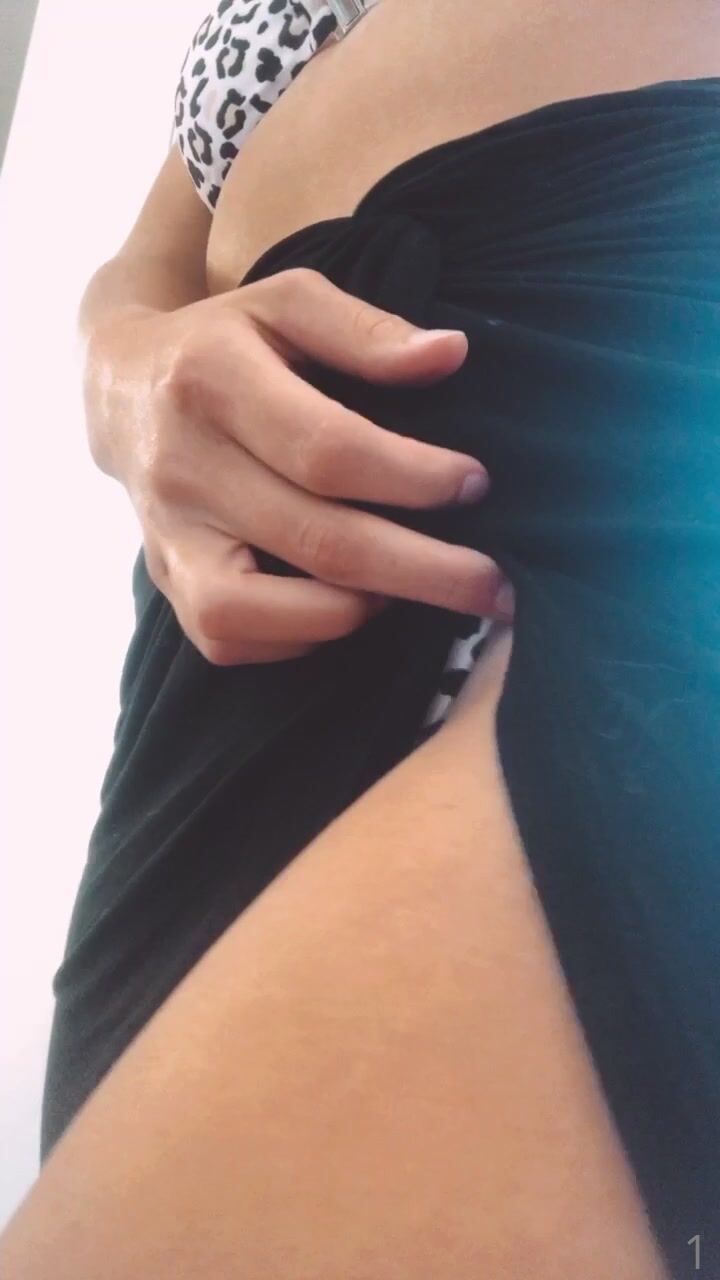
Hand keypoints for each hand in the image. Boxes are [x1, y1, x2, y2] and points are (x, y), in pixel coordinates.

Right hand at [85, 267, 513, 665]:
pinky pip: (229, 640)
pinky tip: (347, 607)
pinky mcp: (164, 579)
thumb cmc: (227, 344)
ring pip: (258, 611)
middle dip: (423, 572)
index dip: (412, 476)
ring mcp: (166, 534)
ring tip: (411, 592)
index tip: (475, 484)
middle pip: (315, 541)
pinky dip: (298, 637)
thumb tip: (451, 355)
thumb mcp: (288, 303)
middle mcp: (181, 467)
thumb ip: (365, 329)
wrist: (121, 390)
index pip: (327, 449)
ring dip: (355, 612)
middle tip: (495, 586)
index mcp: (211, 381)